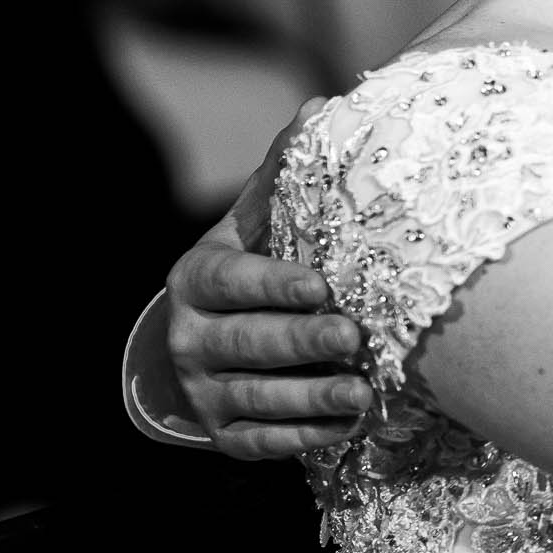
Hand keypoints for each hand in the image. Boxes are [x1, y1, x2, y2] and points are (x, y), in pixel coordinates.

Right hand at [164, 99, 373, 457]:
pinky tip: (345, 427)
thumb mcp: (261, 216)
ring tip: (362, 394)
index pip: (233, 281)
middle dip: (301, 343)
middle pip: (246, 343)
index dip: (274, 285)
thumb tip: (320, 110)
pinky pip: (261, 442)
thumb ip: (287, 172)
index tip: (322, 285)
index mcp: (198, 278)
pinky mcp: (223, 433)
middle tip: (352, 338)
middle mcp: (190, 337)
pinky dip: (303, 438)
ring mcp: (203, 390)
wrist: (213, 331)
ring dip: (311, 398)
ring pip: (256, 397)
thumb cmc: (254, 262)